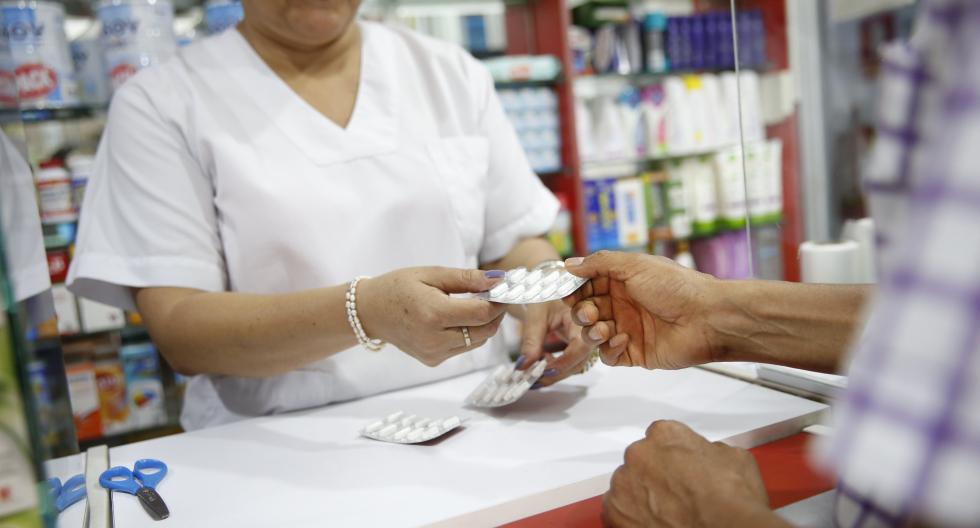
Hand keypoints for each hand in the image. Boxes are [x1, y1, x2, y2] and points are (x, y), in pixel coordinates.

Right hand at [357, 267, 505, 365]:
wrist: (370, 312)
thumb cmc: (398, 287)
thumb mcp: (431, 274)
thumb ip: (466, 278)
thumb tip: (498, 280)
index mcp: (434, 315)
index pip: (483, 314)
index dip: (499, 301)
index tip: (504, 288)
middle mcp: (435, 339)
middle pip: (485, 331)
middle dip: (496, 313)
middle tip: (495, 295)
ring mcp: (434, 354)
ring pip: (478, 341)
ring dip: (484, 324)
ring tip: (477, 304)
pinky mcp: (433, 360)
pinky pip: (464, 347)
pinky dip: (470, 333)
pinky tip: (459, 318)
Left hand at [517, 300, 592, 387]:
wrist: (553, 289)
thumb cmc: (548, 296)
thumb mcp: (537, 314)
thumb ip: (532, 340)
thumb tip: (523, 367)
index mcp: (584, 318)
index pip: (580, 346)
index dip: (564, 361)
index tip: (544, 370)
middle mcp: (590, 332)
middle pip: (580, 361)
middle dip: (556, 373)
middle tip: (534, 379)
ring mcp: (587, 342)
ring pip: (575, 366)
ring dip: (554, 374)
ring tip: (532, 375)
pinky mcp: (580, 348)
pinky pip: (571, 364)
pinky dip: (554, 369)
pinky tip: (539, 368)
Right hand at [564, 251, 720, 369]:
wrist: (708, 318)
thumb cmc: (676, 287)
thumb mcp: (634, 265)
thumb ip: (599, 263)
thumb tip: (569, 264)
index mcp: (622, 281)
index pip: (587, 285)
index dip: (574, 290)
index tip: (566, 293)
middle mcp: (623, 305)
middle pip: (586, 310)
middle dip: (581, 312)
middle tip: (590, 312)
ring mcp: (627, 329)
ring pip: (593, 334)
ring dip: (592, 331)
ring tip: (603, 327)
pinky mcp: (634, 353)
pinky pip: (609, 355)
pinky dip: (610, 348)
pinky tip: (623, 339)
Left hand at [603, 420, 776, 527]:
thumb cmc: (733, 498)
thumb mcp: (734, 457)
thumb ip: (708, 449)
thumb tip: (706, 455)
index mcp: (664, 433)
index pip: (659, 437)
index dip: (671, 455)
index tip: (679, 469)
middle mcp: (639, 453)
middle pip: (640, 460)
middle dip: (654, 474)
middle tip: (675, 494)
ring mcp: (624, 483)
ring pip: (627, 485)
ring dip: (641, 495)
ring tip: (665, 513)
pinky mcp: (615, 512)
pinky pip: (616, 511)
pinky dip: (630, 517)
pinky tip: (651, 523)